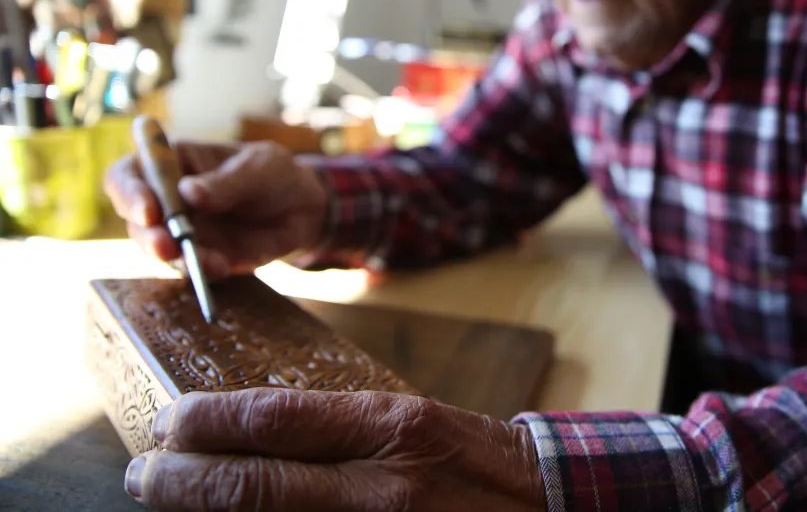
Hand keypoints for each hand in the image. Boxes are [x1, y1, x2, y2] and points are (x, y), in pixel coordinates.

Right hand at [104, 140, 328, 277]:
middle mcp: (165, 198)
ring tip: (201, 261)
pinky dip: (201, 272)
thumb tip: (189, 192)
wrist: (303, 208)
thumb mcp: (260, 167)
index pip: (129, 174)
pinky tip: (221, 267)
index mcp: (172, 162)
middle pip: (135, 217)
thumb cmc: (273, 173)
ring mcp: (179, 231)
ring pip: (158, 248)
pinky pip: (190, 268)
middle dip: (146, 234)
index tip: (147, 210)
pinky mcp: (199, 257)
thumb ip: (228, 181)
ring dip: (173, 258)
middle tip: (165, 246)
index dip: (129, 191)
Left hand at [124, 388, 546, 511]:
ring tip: (173, 506)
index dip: (208, 422)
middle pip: (254, 485)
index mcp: (392, 426)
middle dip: (184, 482)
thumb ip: (341, 432)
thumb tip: (257, 437)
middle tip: (146, 475)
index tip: (170, 423)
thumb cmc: (474, 462)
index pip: (276, 418)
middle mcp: (383, 485)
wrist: (546, 507)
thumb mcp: (413, 422)